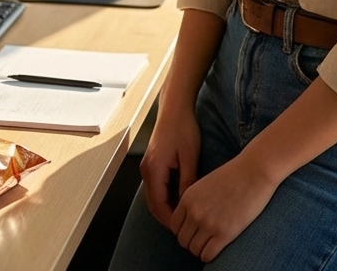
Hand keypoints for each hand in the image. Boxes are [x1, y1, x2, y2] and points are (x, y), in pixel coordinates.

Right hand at [140, 104, 201, 228]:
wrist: (174, 107)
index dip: (172, 220)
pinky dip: (166, 197)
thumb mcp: (189, 156)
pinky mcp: (152, 163)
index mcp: (154, 170)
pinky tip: (181, 198)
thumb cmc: (183, 127)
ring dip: (167, 207)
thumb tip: (188, 204)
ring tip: (185, 215)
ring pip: (154, 197)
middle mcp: (146, 170)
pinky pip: (156, 187)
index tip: (186, 228)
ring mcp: (147, 166)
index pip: (159, 206)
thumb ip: (187, 181)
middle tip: (186, 227)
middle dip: (168, 218)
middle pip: (153, 205)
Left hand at [169, 150, 277, 261]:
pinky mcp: (224, 233)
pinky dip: (210, 255)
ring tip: (211, 243)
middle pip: (182, 240)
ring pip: (194, 250)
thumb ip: (195, 200)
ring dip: (201, 249)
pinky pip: (208, 255)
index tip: (194, 231)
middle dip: (192, 241)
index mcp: (188, 197)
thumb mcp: (206, 184)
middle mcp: (194, 212)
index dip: (184, 230)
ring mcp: (208, 223)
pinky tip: (218, 248)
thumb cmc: (233, 175)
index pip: (174, 225)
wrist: (254, 171)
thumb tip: (191, 218)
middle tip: (203, 239)